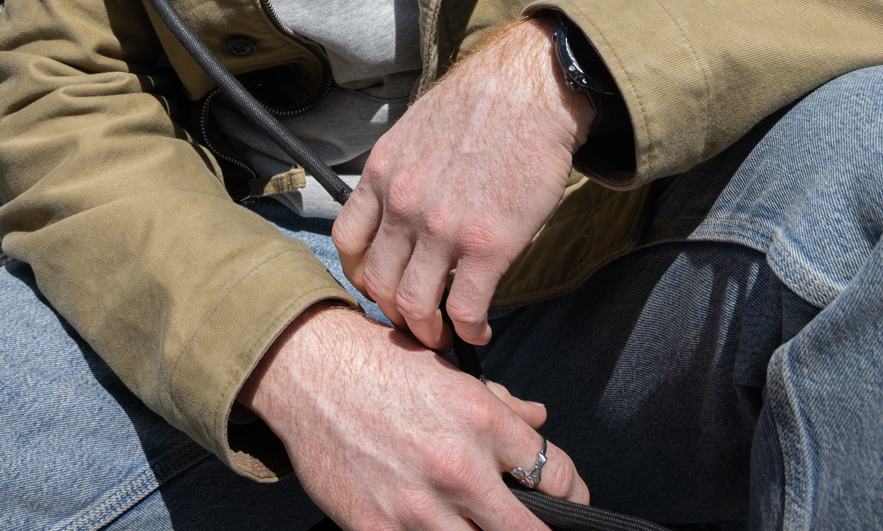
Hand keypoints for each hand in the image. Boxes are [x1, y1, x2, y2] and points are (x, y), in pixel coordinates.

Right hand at [240, 303, 589, 529]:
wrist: (310, 372)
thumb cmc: (383, 367)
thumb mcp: (452, 374)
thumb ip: (502, 403)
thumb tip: (541, 421)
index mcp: (483, 421)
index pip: (556, 476)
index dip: (572, 495)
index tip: (569, 503)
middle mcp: (458, 466)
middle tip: (536, 529)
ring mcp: (418, 506)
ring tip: (481, 526)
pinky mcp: (379, 530)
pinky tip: (434, 528)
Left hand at [332, 19, 591, 346]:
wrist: (531, 90)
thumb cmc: (481, 106)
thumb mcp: (416, 131)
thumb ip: (401, 175)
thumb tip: (398, 211)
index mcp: (381, 174)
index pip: (346, 242)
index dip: (360, 275)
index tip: (381, 287)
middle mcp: (402, 204)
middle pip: (376, 282)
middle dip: (393, 312)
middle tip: (415, 322)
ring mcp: (442, 228)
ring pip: (413, 304)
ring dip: (427, 331)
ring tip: (444, 337)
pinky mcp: (488, 245)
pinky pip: (465, 309)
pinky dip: (469, 331)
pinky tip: (479, 331)